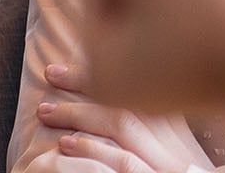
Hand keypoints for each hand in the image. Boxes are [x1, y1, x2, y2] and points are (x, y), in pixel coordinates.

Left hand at [38, 62, 212, 172]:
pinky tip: (65, 144)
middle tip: (51, 72)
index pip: (142, 88)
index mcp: (178, 134)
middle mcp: (175, 143)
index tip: (71, 63)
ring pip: (123, 124)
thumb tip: (107, 115)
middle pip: (131, 97)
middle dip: (86, 81)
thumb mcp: (171, 160)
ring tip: (47, 110)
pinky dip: (92, 149)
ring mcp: (165, 164)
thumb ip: (149, 139)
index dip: (104, 71)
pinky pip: (123, 162)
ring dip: (79, 113)